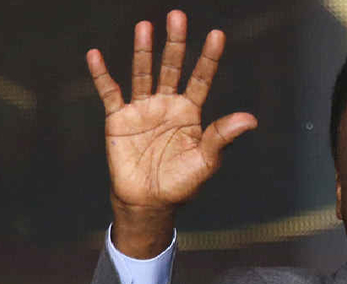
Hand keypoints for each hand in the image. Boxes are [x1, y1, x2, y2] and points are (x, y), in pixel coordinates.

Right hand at [86, 10, 256, 256]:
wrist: (149, 202)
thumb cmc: (181, 183)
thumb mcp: (205, 160)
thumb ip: (222, 136)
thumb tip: (250, 119)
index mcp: (191, 113)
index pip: (201, 79)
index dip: (208, 58)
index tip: (217, 34)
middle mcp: (167, 105)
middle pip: (172, 67)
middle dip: (175, 43)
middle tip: (178, 16)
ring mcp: (143, 109)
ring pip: (143, 73)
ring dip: (143, 51)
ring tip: (145, 26)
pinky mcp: (119, 119)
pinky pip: (109, 92)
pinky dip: (102, 75)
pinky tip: (96, 55)